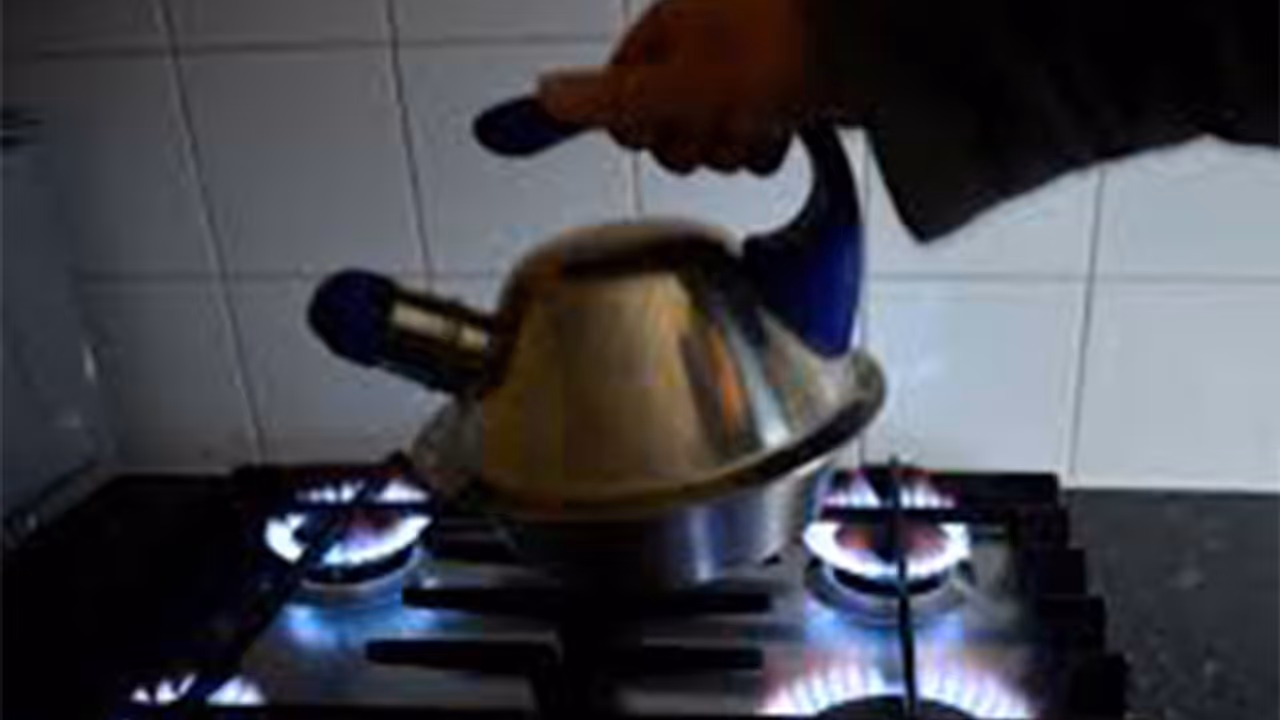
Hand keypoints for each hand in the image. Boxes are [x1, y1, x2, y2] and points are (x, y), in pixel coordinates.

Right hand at [537, 0, 819, 174]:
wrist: (870, 50)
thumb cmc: (782, 46)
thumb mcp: (683, 82)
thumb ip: (612, 97)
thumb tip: (545, 95)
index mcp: (667, 32)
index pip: (618, 96)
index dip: (636, 123)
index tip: (660, 121)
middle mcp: (700, 51)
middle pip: (664, 128)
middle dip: (693, 139)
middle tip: (719, 117)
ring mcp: (741, 77)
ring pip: (710, 141)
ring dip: (734, 143)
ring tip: (761, 119)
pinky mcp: (777, 101)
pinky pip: (752, 145)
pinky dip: (766, 146)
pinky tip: (784, 128)